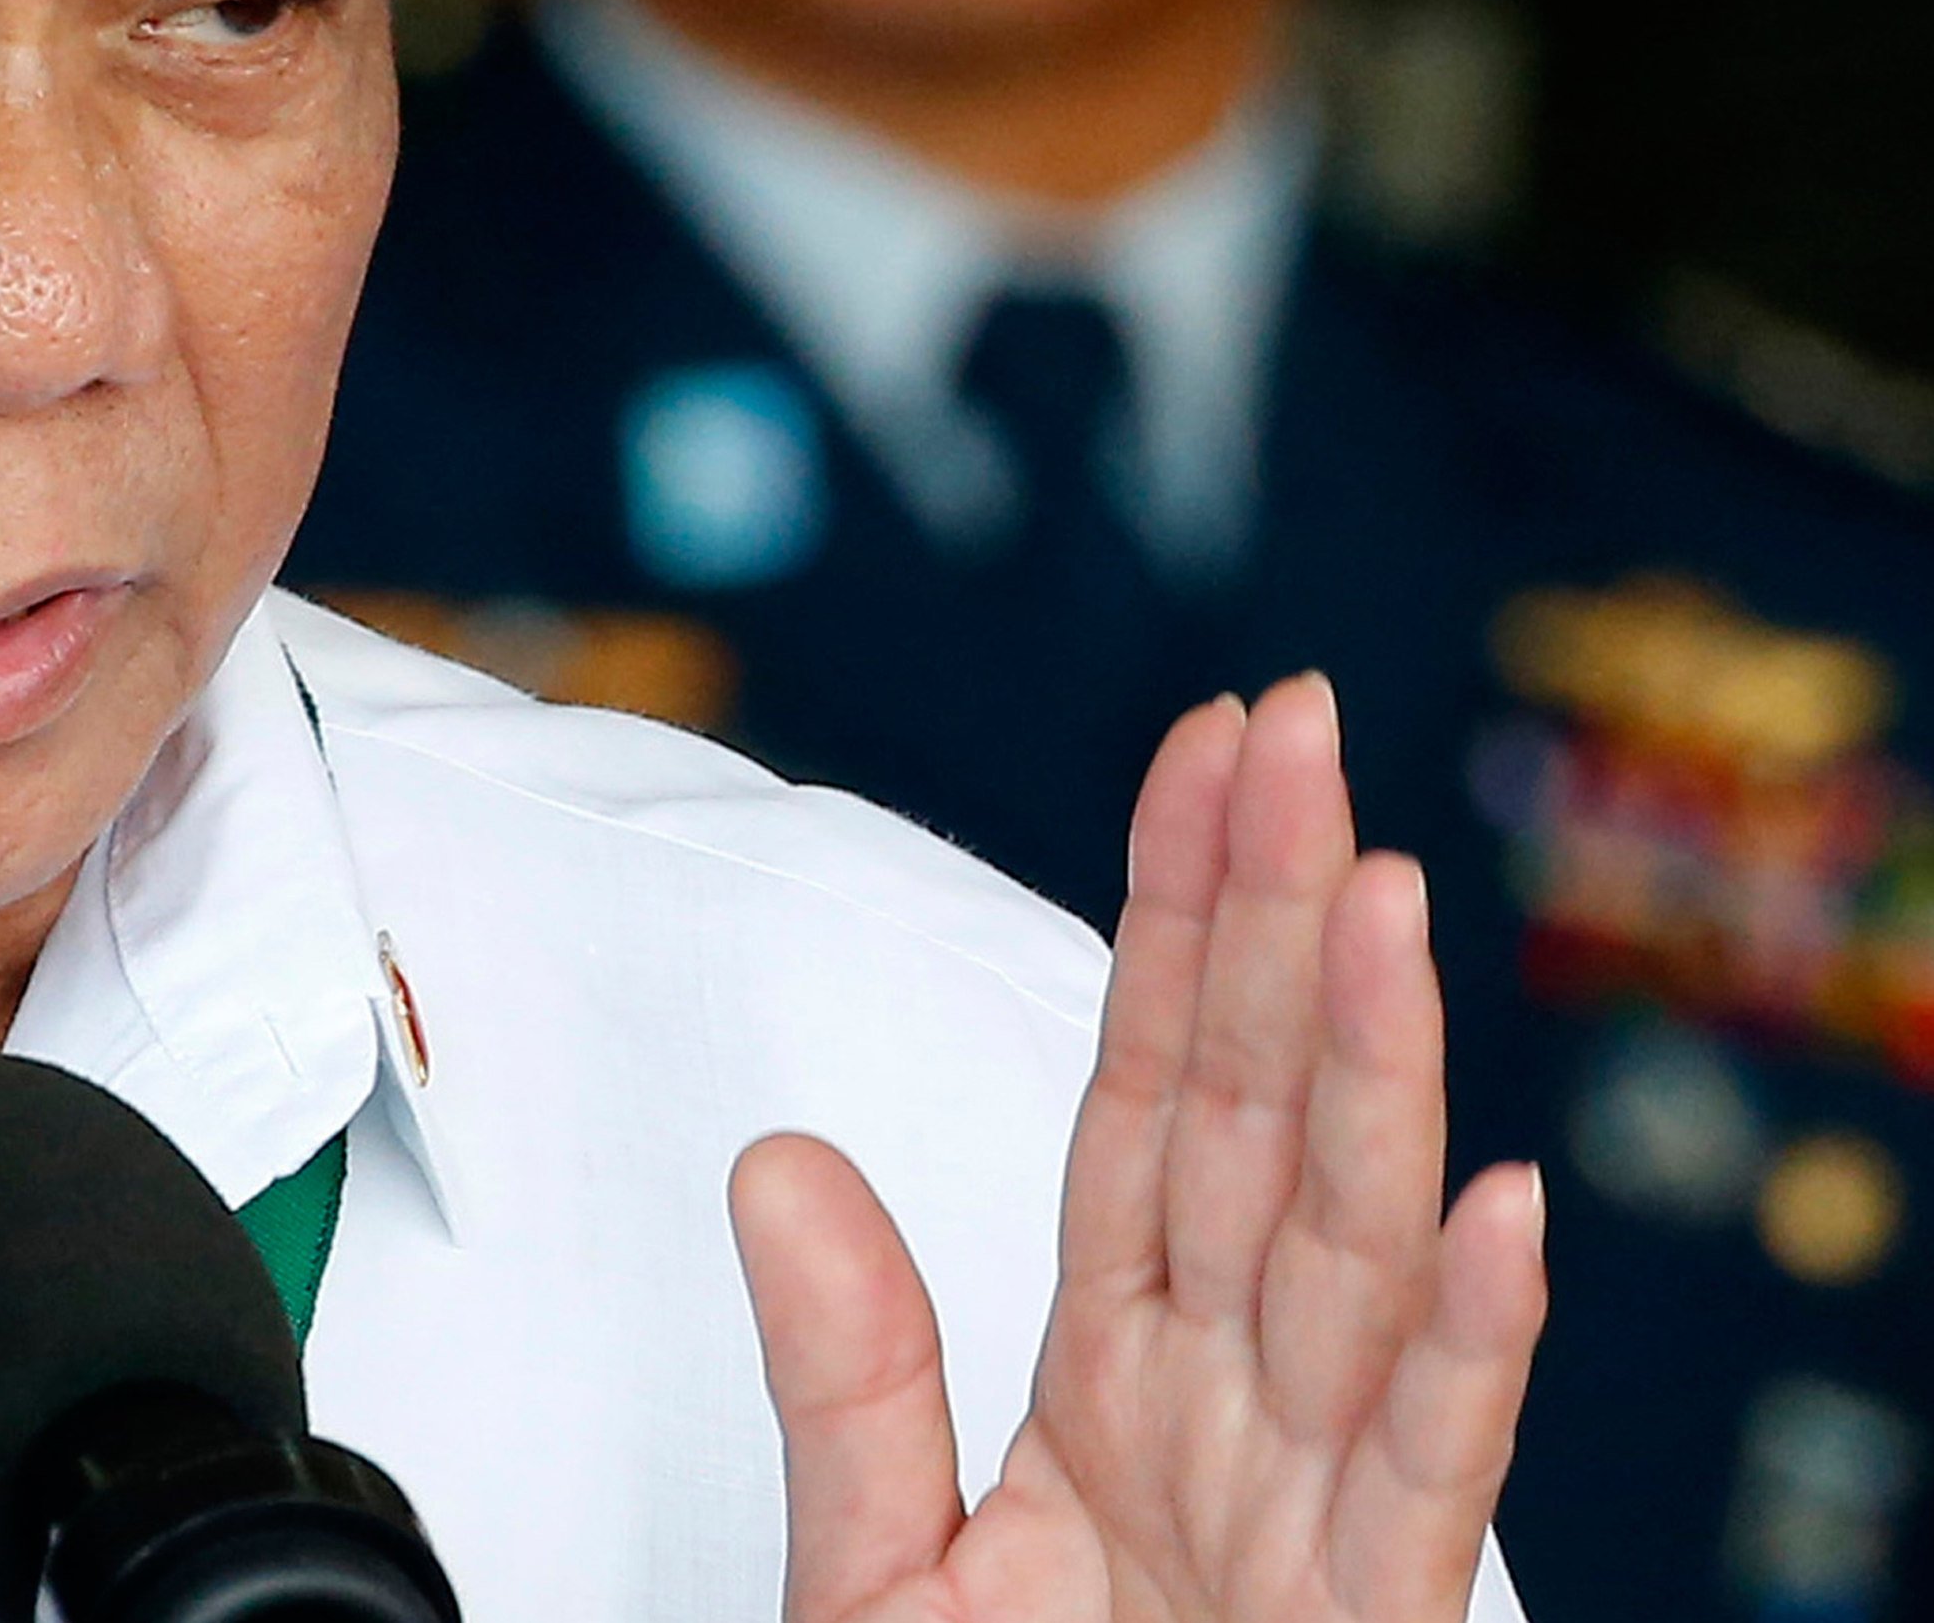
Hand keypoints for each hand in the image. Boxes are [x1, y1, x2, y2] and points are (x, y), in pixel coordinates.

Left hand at [729, 676, 1545, 1622]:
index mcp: (1122, 1381)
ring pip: (1346, 1262)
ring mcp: (1309, 1528)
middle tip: (1295, 733)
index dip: (1179, 924)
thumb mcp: (874, 1572)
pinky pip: (1417, 1484)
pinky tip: (1490, 1209)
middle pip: (1258, 1132)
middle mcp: (1232, 1422)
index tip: (1202, 754)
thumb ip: (848, 1371)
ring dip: (1371, 1078)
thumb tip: (780, 1160)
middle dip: (1281, 929)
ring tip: (1379, 896)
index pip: (1150, 1105)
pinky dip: (1460, 1348)